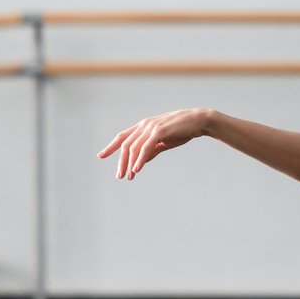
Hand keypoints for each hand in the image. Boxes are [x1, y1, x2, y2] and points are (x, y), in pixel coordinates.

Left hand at [97, 107, 211, 178]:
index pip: (123, 137)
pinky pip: (145, 147)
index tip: (101, 155)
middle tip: (119, 176)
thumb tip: (140, 161)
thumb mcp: (164, 142)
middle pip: (126, 145)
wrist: (198, 121)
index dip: (111, 146)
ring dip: (130, 163)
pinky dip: (140, 159)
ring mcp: (151, 127)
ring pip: (134, 147)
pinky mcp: (159, 132)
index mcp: (144, 126)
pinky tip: (136, 169)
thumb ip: (152, 150)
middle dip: (121, 161)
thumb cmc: (183, 131)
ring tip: (128, 176)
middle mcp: (144, 125)